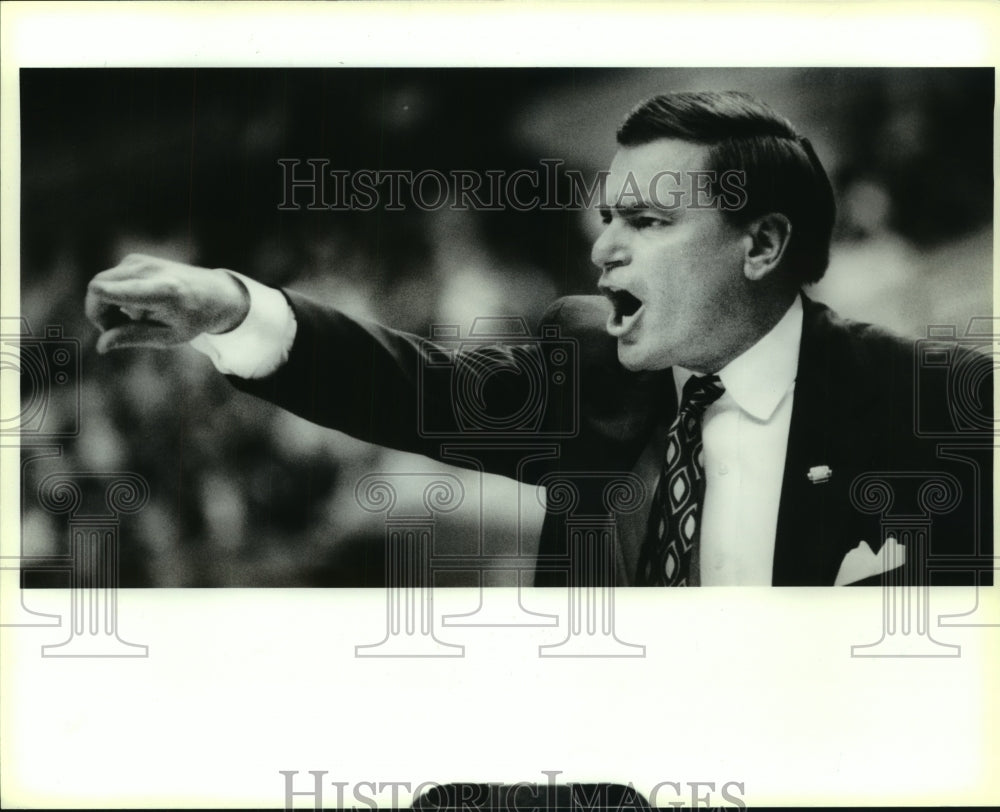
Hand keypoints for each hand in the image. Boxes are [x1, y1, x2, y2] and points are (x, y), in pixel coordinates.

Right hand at [85, 254, 250, 353]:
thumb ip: (133, 338)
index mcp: (160, 291)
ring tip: (134, 320)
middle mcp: (148, 270)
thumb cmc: (193, 319)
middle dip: (99, 312)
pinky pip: (109, 279)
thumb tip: (100, 346)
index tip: (110, 329)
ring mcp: (139, 261)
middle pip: (96, 287)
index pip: (106, 290)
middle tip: (120, 330)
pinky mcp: (134, 259)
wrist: (215, 293)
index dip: (95, 311)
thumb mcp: (168, 336)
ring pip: (100, 283)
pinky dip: (113, 296)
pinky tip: (136, 307)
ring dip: (107, 305)